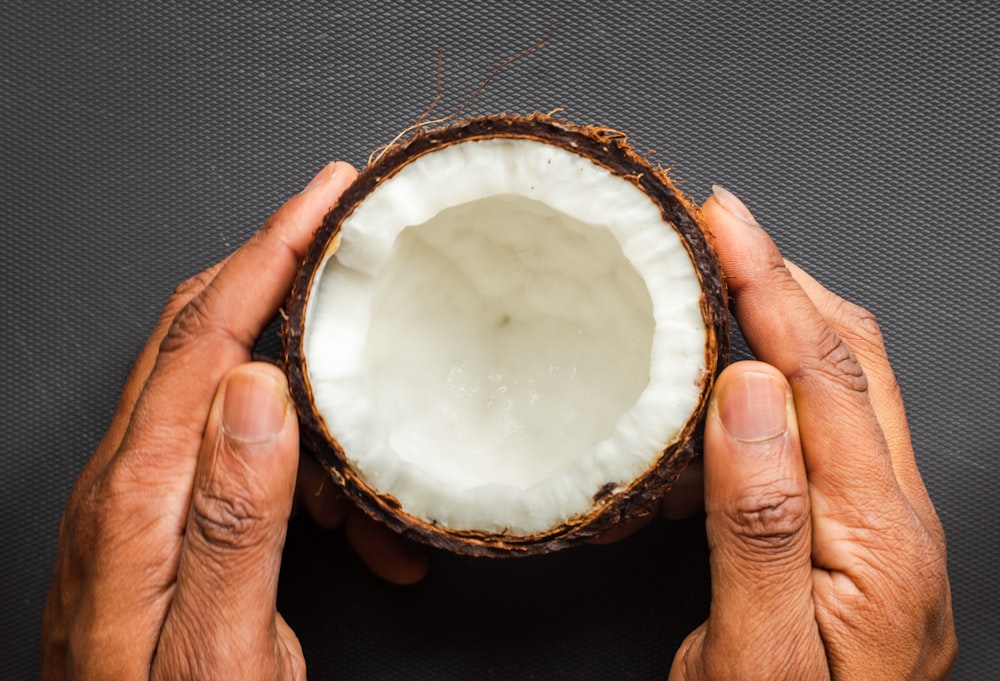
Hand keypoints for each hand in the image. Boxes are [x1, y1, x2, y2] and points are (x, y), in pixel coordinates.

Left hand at [41, 162, 426, 680]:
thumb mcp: (219, 645)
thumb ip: (234, 517)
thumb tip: (257, 386)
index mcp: (139, 496)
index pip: (205, 332)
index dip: (268, 250)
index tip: (322, 194)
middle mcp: (131, 480)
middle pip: (206, 333)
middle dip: (283, 277)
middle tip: (352, 244)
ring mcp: (144, 498)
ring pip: (237, 401)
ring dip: (317, 421)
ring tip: (378, 495)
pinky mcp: (165, 520)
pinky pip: (239, 458)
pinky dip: (303, 475)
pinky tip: (347, 532)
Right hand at [669, 187, 956, 678]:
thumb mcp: (755, 652)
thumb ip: (759, 520)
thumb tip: (750, 391)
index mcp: (876, 537)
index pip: (824, 371)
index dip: (771, 283)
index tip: (723, 219)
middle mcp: (894, 514)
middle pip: (850, 355)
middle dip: (784, 274)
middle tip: (719, 224)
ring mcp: (880, 521)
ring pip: (842, 381)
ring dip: (784, 313)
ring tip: (719, 276)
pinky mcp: (853, 532)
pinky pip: (821, 426)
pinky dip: (775, 374)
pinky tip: (726, 376)